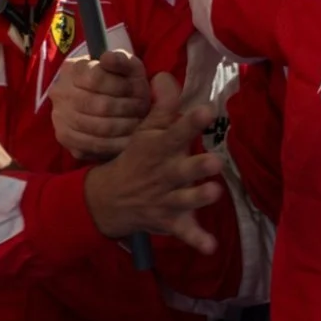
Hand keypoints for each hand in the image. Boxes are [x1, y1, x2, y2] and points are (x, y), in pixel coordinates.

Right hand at [50, 49, 152, 159]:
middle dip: (128, 108)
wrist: (105, 99)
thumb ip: (122, 60)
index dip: (123, 86)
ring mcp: (59, 117)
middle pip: (99, 105)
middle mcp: (60, 93)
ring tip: (140, 124)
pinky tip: (129, 140)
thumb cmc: (120, 81)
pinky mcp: (65, 139)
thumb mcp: (126, 66)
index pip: (96, 78)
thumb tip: (107, 58)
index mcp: (73, 69)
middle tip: (144, 110)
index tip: (140, 90)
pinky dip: (115, 144)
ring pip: (97, 127)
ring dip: (125, 127)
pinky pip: (92, 145)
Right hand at [83, 73, 224, 252]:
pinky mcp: (170, 221)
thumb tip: (167, 74)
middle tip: (213, 162)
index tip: (206, 111)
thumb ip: (163, 105)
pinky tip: (210, 247)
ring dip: (200, 198)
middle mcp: (165, 174)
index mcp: (160, 149)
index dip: (190, 122)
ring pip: (187, 200)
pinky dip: (197, 241)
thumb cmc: (137, 159)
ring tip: (213, 193)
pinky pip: (185, 233)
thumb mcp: (145, 131)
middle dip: (198, 167)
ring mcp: (167, 199)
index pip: (175, 132)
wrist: (107, 200)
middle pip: (183, 170)